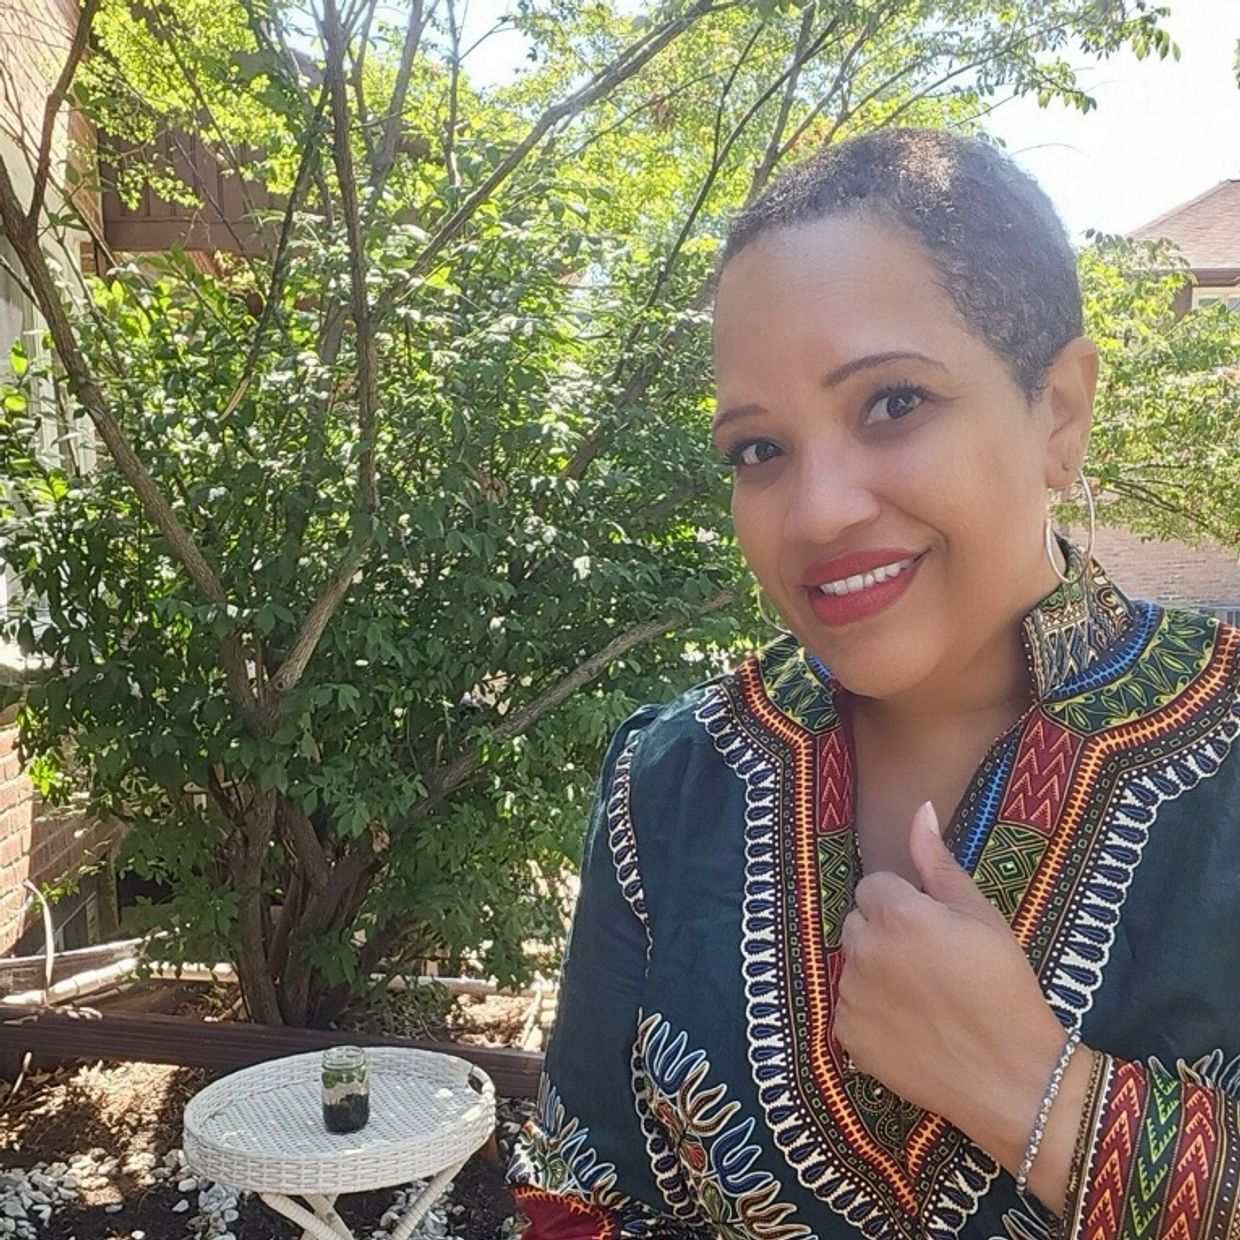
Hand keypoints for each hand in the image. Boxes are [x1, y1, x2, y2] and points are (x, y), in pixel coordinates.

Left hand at [836, 801, 1072, 1176]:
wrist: (1012, 1077)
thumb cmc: (1004, 988)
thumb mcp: (981, 917)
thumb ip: (938, 862)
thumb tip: (919, 810)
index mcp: (896, 914)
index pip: (875, 885)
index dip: (904, 903)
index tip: (933, 928)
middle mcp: (863, 949)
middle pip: (857, 922)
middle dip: (884, 932)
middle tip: (928, 962)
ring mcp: (850, 994)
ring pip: (852, 963)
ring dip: (875, 970)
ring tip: (921, 997)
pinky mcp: (846, 1035)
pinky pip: (848, 1006)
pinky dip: (870, 1012)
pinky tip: (908, 1025)